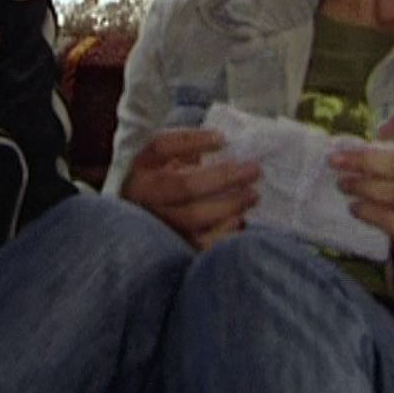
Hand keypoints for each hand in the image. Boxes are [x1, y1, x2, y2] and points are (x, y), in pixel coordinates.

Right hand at [120, 128, 259, 249]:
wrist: (141, 230)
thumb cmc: (157, 186)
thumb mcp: (159, 161)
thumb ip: (183, 147)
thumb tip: (218, 141)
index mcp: (139, 171)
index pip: (162, 147)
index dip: (193, 141)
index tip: (222, 139)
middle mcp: (144, 199)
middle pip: (185, 186)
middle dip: (224, 177)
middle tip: (254, 170)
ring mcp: (158, 229)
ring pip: (195, 218)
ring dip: (230, 205)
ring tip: (252, 195)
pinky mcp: (175, 253)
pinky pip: (203, 244)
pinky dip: (226, 231)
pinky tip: (240, 219)